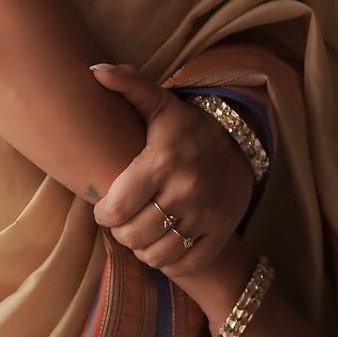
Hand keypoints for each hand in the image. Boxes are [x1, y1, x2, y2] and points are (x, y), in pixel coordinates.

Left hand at [89, 63, 256, 275]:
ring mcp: (205, 216)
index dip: (103, 214)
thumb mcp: (160, 103)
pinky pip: (184, 265)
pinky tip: (163, 243)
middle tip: (122, 221)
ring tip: (140, 232)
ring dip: (142, 248)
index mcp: (163, 161)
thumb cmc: (189, 126)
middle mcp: (185, 191)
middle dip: (120, 231)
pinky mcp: (221, 234)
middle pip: (133, 235)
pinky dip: (168, 261)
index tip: (104, 208)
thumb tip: (95, 71)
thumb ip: (127, 85)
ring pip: (156, 254)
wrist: (242, 142)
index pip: (117, 207)